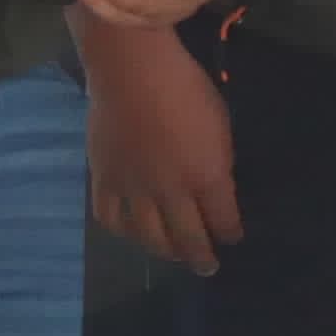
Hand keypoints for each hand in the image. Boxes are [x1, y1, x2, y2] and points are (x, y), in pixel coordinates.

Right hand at [83, 18, 239, 274]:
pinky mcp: (103, 179)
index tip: (233, 238)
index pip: (223, 220)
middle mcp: (170, 192)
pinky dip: (122, 230)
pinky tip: (130, 231)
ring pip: (148, 237)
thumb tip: (214, 183)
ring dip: (163, 251)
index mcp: (206, 176)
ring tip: (170, 253)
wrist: (131, 68)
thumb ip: (217, 160)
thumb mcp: (218, 122)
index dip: (230, 232)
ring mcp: (133, 189)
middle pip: (187, 238)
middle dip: (200, 257)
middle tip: (206, 267)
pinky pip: (111, 218)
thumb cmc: (185, 85)